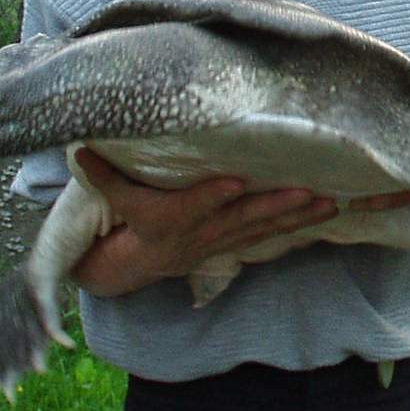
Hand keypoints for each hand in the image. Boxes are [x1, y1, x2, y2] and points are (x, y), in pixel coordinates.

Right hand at [70, 148, 339, 295]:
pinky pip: (271, 236)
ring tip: (329, 201)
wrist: (142, 266)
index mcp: (170, 220)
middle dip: (275, 206)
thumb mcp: (115, 200)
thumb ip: (103, 175)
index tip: (234, 183)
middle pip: (241, 220)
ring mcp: (222, 241)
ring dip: (296, 217)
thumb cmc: (133, 223)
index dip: (211, 196)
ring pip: (263, 229)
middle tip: (306, 192)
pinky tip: (325, 214)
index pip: (191, 206)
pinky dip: (298, 227)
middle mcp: (201, 233)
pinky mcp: (236, 244)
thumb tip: (80, 144)